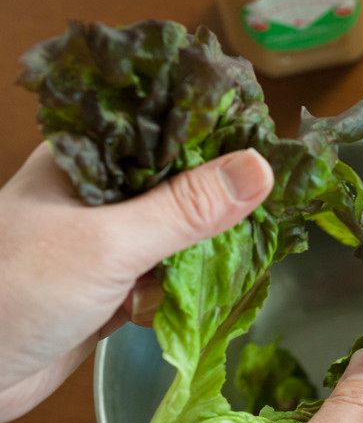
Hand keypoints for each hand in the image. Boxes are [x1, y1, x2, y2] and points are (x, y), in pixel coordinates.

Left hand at [0, 143, 272, 421]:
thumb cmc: (14, 290)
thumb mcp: (108, 242)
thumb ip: (186, 208)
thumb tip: (261, 167)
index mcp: (86, 158)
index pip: (164, 126)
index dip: (217, 132)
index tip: (273, 143)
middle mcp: (96, 195)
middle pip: (177, 184)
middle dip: (221, 200)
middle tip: (276, 205)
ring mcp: (102, 245)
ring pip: (175, 236)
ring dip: (206, 252)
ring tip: (251, 253)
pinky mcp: (107, 292)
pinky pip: (163, 281)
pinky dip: (185, 291)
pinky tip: (214, 296)